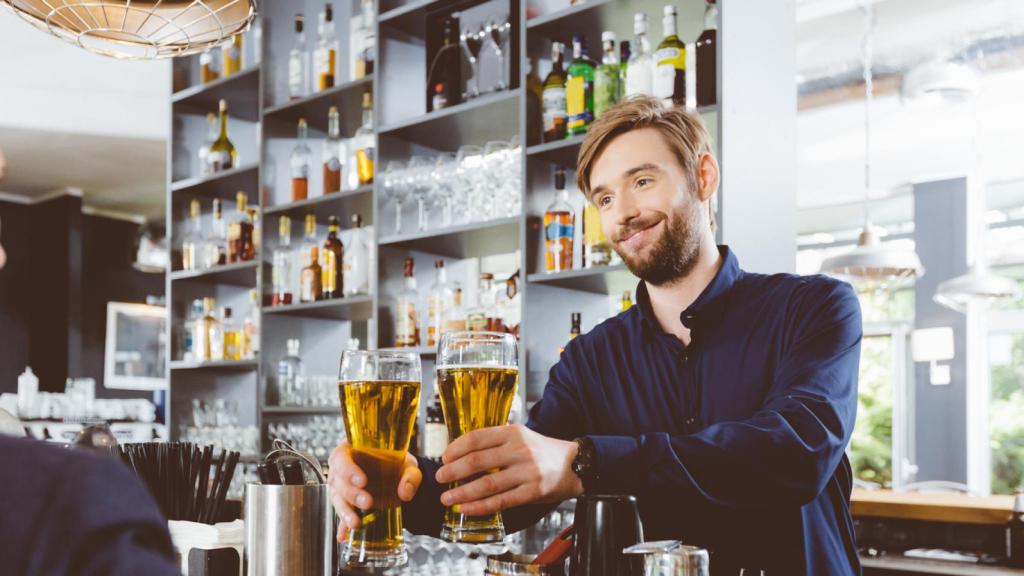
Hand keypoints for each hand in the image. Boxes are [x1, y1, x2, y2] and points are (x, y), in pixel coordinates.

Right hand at [327, 440, 421, 541]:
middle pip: (337, 480)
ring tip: (356, 523)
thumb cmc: (397, 464)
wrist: (397, 477)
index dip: (348, 469)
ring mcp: (341, 486)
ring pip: (337, 498)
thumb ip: (410, 476)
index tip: (362, 481)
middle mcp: (342, 468)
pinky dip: (342, 525)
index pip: (340, 456)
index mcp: (352, 450)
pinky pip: (341, 514)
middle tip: (368, 502)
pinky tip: (344, 536)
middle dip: (352, 494)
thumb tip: (406, 492)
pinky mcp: (346, 503)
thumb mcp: (408, 465)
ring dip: (345, 511)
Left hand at [435, 424, 582, 515]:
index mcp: (513, 432)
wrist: (576, 465)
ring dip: (462, 492)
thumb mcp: (521, 436)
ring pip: (487, 484)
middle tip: (439, 478)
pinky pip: (501, 501)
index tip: (444, 458)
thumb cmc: (542, 451)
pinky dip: (480, 506)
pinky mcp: (533, 491)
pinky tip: (466, 508)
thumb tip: (460, 454)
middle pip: (477, 461)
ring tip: (447, 498)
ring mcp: (527, 471)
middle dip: (453, 471)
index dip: (456, 449)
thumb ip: (496, 442)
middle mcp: (519, 450)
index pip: (477, 438)